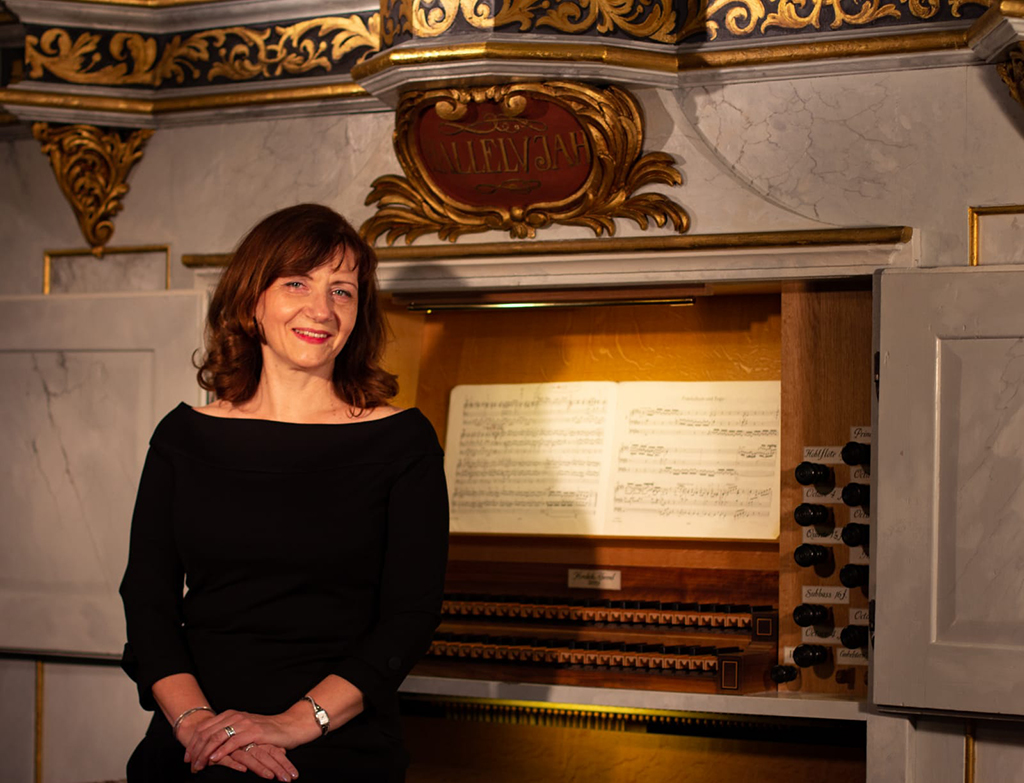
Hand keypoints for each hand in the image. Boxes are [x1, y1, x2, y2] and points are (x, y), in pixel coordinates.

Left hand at [185, 708, 318, 774]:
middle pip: (207, 733)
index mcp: (230, 714)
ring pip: (216, 738)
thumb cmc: (267, 731)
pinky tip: (213, 759)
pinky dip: (221, 751)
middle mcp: (235, 716)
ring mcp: (244, 723)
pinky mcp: (253, 732)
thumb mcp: (244, 729)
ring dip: (204, 753)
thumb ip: (229, 733)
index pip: (204, 728)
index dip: (193, 743)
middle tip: (191, 764)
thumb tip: (209, 747)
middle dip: (195, 750)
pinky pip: (232, 742)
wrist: (289, 727)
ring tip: (199, 765)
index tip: (187, 757)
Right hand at [218, 744, 298, 780]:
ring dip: (261, 768)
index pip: (273, 752)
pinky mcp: (220, 752)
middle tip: (288, 780)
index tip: (293, 775)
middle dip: (278, 768)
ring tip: (271, 777)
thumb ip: (265, 748)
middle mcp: (247, 742)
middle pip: (266, 755)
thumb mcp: (253, 742)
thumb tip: (283, 751)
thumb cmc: (233, 739)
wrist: (209, 730)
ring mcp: (234, 746)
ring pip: (251, 758)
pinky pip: (229, 758)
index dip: (283, 763)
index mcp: (256, 739)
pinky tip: (244, 770)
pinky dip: (236, 764)